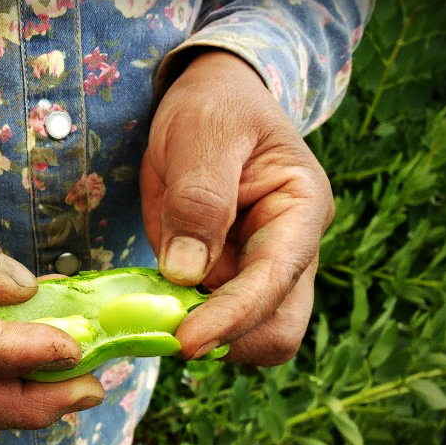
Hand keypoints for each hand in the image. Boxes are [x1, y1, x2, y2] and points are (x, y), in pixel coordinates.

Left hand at [140, 50, 333, 365]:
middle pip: (275, 331)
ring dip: (200, 338)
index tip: (184, 341)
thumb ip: (199, 199)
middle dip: (224, 339)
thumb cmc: (214, 107)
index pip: (275, 283)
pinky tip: (145, 307)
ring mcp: (257, 272)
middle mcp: (289, 252)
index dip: (231, 317)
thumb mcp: (202, 134)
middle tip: (161, 327)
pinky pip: (208, 322)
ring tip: (149, 312)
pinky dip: (178, 325)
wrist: (208, 103)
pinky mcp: (222, 281)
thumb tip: (186, 273)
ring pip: (246, 338)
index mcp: (300, 211)